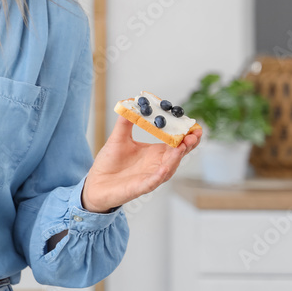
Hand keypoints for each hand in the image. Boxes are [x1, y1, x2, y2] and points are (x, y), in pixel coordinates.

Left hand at [80, 115, 201, 212]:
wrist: (96, 183)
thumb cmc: (109, 163)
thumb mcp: (118, 138)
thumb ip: (125, 122)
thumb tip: (131, 103)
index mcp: (155, 153)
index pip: (176, 143)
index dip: (185, 135)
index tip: (193, 125)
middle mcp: (157, 164)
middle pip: (178, 154)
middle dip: (188, 144)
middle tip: (195, 134)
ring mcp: (151, 176)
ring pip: (169, 167)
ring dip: (177, 157)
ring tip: (184, 145)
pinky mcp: (141, 187)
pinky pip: (153, 181)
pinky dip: (160, 175)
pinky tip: (165, 168)